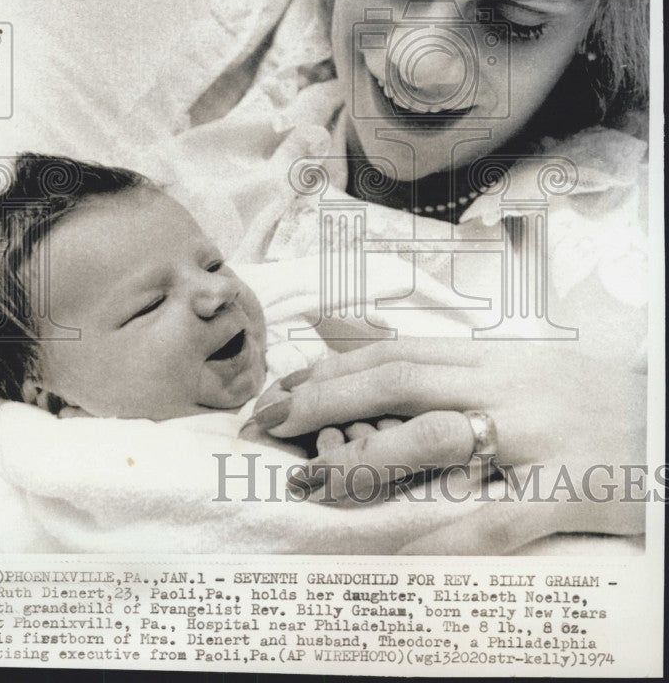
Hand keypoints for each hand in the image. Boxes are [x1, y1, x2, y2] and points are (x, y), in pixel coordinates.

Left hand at [246, 337, 646, 551]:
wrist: (666, 419)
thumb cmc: (581, 394)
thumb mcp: (514, 361)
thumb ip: (442, 356)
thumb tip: (357, 339)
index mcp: (490, 356)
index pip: (394, 351)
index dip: (330, 367)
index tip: (281, 386)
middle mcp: (503, 387)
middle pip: (398, 381)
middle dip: (323, 400)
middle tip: (266, 421)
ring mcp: (532, 438)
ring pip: (434, 440)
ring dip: (363, 460)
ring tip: (308, 481)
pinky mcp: (562, 491)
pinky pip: (493, 520)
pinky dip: (439, 536)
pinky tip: (392, 554)